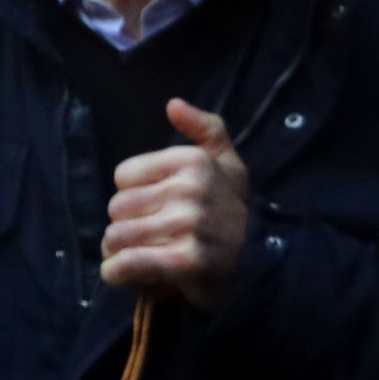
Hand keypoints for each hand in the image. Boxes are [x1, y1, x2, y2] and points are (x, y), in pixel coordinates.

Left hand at [106, 102, 252, 309]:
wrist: (262, 264)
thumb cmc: (232, 210)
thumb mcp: (227, 164)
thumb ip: (205, 130)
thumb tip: (174, 104)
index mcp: (193, 160)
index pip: (122, 176)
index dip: (134, 195)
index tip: (156, 207)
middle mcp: (193, 188)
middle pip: (117, 207)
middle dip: (124, 226)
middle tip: (146, 238)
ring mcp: (191, 225)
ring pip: (117, 236)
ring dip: (118, 252)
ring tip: (138, 255)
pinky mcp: (189, 261)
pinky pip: (129, 263)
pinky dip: (117, 273)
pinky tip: (121, 274)